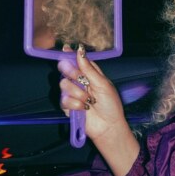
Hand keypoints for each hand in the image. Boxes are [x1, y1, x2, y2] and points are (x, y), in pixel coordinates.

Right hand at [58, 48, 139, 175]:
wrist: (108, 126)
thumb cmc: (110, 105)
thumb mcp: (103, 84)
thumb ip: (89, 69)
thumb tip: (79, 51)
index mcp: (90, 74)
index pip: (77, 61)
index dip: (70, 54)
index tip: (65, 48)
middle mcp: (79, 82)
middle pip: (66, 70)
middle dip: (73, 74)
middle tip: (83, 81)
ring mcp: (72, 94)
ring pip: (64, 84)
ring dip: (77, 93)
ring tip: (88, 101)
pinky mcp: (67, 106)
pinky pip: (64, 99)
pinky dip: (75, 104)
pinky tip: (83, 108)